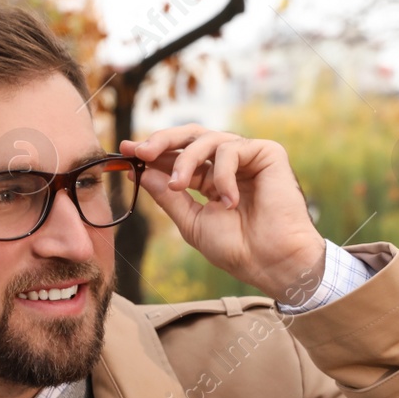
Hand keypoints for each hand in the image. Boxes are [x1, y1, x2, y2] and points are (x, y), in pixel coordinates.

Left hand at [121, 127, 326, 305]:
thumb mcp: (191, 222)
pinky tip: (228, 200)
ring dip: (186, 161)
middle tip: (141, 151)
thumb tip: (142, 172)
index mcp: (210, 180)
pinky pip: (232, 149)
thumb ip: (169, 196)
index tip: (126, 151)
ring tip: (180, 186)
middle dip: (162, 140)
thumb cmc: (237, 248)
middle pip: (190, 136)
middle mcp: (228, 165)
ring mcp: (248, 158)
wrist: (272, 261)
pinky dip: (223, 174)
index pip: (178, 157)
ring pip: (207, 139)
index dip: (152, 152)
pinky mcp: (267, 154)